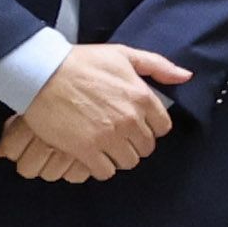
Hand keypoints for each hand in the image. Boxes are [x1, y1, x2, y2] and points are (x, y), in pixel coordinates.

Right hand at [0, 42, 189, 182]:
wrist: (41, 73)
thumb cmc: (80, 62)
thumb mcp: (123, 54)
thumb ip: (158, 66)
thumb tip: (186, 76)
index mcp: (143, 97)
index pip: (162, 127)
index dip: (150, 128)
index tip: (136, 125)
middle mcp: (130, 119)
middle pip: (146, 147)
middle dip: (134, 144)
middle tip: (118, 137)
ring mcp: (109, 136)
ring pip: (128, 162)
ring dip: (118, 157)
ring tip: (105, 147)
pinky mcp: (86, 149)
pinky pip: (105, 171)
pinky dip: (100, 167)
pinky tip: (91, 156)